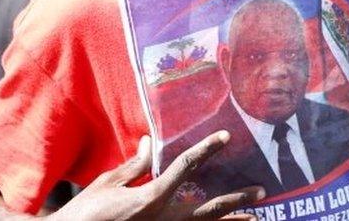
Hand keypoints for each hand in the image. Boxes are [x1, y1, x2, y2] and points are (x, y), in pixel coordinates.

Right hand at [49, 132, 264, 220]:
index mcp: (152, 198)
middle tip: (261, 191)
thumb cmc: (87, 213)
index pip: (186, 167)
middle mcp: (164, 219)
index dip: (207, 149)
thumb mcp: (110, 183)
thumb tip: (150, 142)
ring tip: (254, 218)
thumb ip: (135, 164)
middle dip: (237, 199)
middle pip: (209, 209)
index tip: (225, 137)